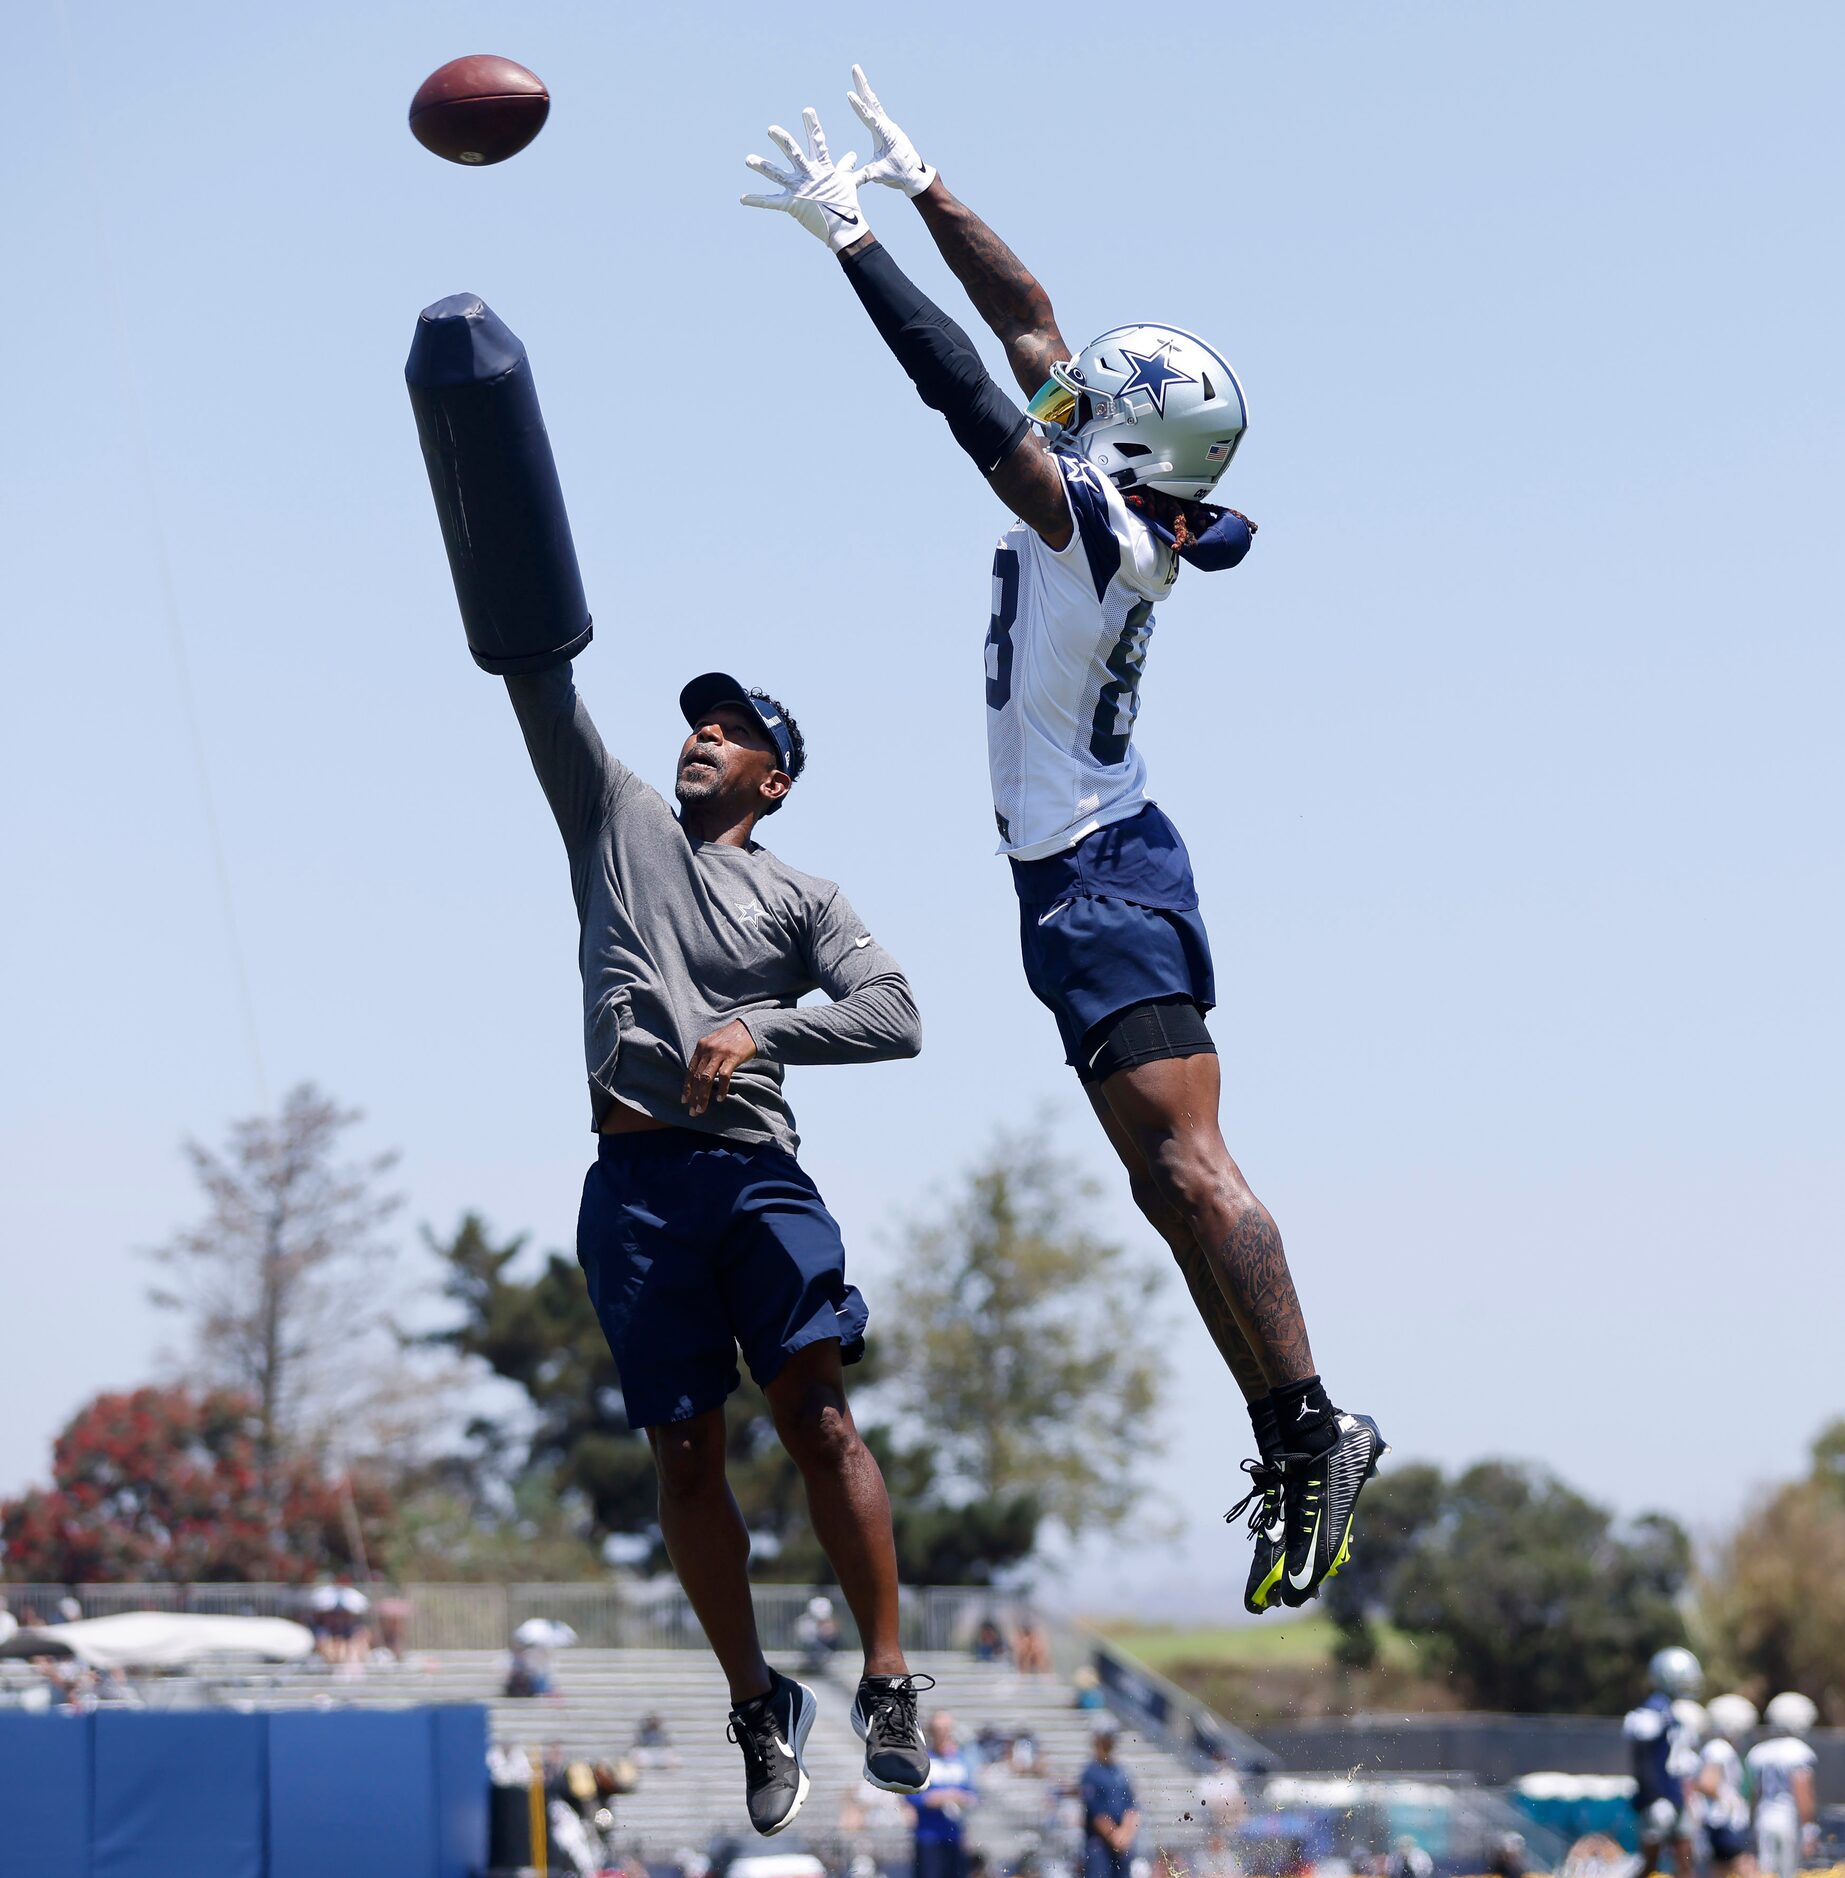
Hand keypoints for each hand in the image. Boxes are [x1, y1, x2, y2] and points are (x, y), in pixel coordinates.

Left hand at [682, 1019, 756, 1114]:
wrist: (750, 1027)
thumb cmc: (732, 1038)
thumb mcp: (714, 1043)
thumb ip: (706, 1056)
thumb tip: (699, 1076)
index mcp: (701, 1046)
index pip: (690, 1070)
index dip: (686, 1087)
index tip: (684, 1101)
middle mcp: (707, 1049)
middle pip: (697, 1077)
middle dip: (693, 1096)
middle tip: (693, 1111)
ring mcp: (720, 1053)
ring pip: (706, 1078)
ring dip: (703, 1096)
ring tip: (701, 1109)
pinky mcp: (732, 1056)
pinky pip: (724, 1076)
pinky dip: (721, 1089)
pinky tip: (720, 1098)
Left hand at [740, 107, 867, 252]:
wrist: (845, 229)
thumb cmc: (847, 205)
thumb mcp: (848, 182)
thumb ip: (846, 166)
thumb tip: (852, 155)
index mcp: (823, 168)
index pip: (818, 142)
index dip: (813, 126)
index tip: (807, 110)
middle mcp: (808, 175)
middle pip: (793, 152)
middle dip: (782, 140)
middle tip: (770, 129)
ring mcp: (799, 190)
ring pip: (777, 174)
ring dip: (762, 166)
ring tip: (748, 159)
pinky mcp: (792, 205)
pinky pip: (771, 203)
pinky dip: (757, 201)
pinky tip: (742, 199)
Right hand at [846, 64, 934, 196]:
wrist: (913, 175)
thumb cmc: (898, 174)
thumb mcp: (880, 175)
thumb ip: (867, 174)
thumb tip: (854, 179)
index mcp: (884, 134)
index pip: (868, 117)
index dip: (859, 106)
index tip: (849, 94)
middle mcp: (887, 126)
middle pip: (871, 101)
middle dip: (862, 84)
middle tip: (855, 68)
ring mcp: (888, 126)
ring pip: (874, 103)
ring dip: (865, 88)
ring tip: (857, 74)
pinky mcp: (887, 129)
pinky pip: (876, 111)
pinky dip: (869, 100)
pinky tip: (866, 94)